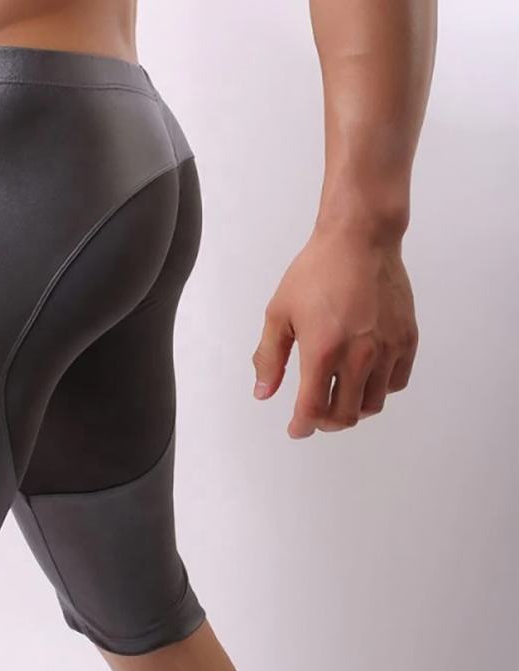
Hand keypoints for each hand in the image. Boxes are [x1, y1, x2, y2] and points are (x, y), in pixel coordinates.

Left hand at [252, 229, 417, 438]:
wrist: (360, 240)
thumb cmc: (316, 271)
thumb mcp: (279, 313)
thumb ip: (269, 357)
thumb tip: (264, 392)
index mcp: (322, 351)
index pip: (313, 410)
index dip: (302, 427)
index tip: (296, 430)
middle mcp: (359, 356)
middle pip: (345, 415)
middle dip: (325, 423)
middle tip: (314, 415)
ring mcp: (388, 349)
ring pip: (372, 404)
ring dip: (352, 409)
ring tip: (337, 396)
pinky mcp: (407, 340)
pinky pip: (395, 383)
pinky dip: (378, 390)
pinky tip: (363, 378)